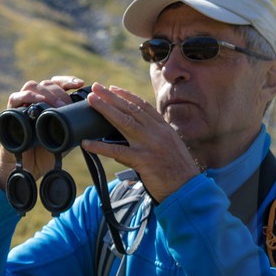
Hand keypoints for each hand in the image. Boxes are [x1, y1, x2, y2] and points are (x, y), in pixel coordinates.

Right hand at [0, 76, 86, 186]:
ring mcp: (22, 106)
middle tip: (68, 104)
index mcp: (49, 103)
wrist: (29, 168)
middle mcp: (35, 101)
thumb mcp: (66, 137)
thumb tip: (94, 120)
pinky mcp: (10, 113)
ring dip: (47, 92)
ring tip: (58, 105)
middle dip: (60, 90)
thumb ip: (76, 126)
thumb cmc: (48, 152)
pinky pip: (15, 97)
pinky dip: (28, 96)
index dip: (68, 81)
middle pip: (46, 83)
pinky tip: (39, 101)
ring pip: (31, 86)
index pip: (57, 84)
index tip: (80, 84)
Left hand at [78, 83, 199, 201]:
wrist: (188, 188)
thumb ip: (154, 139)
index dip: (127, 95)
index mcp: (164, 128)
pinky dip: (100, 147)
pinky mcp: (142, 160)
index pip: (143, 106)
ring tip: (91, 101)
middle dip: (111, 96)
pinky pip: (117, 152)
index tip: (113, 88)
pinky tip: (87, 143)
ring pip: (124, 122)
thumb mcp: (171, 148)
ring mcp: (150, 145)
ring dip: (105, 110)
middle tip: (96, 87)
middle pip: (131, 109)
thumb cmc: (179, 172)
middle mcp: (157, 132)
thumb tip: (131, 138)